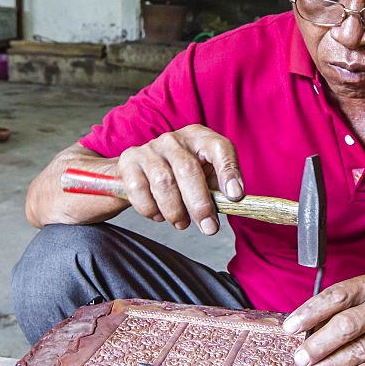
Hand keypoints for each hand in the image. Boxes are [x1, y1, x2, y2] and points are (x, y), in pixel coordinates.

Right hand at [116, 124, 242, 234]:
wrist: (140, 170)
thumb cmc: (180, 176)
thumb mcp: (204, 177)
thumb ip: (218, 190)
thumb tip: (231, 206)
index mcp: (200, 138)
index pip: (219, 148)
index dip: (229, 171)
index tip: (235, 196)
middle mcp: (175, 139)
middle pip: (188, 169)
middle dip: (200, 204)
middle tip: (209, 227)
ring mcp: (150, 148)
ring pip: (164, 183)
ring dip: (175, 211)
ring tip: (182, 223)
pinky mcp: (129, 161)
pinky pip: (139, 191)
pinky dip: (151, 209)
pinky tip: (159, 215)